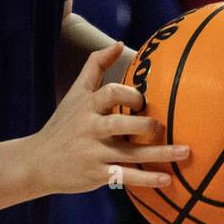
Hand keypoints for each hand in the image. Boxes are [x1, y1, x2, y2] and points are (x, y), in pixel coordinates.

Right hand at [26, 41, 189, 195]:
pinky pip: (125, 177)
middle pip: (119, 124)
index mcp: (87, 107)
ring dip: (160, 154)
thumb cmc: (64, 124)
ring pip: (130, 154)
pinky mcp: (97, 176)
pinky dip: (147, 180)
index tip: (143, 101)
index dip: (130, 95)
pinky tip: (168, 180)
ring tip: (186, 151)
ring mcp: (94, 154)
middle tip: (160, 126)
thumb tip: (119, 42)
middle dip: (144, 124)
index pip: (110, 94)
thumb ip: (96, 66)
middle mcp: (90, 129)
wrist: (37, 162)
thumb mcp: (75, 93)